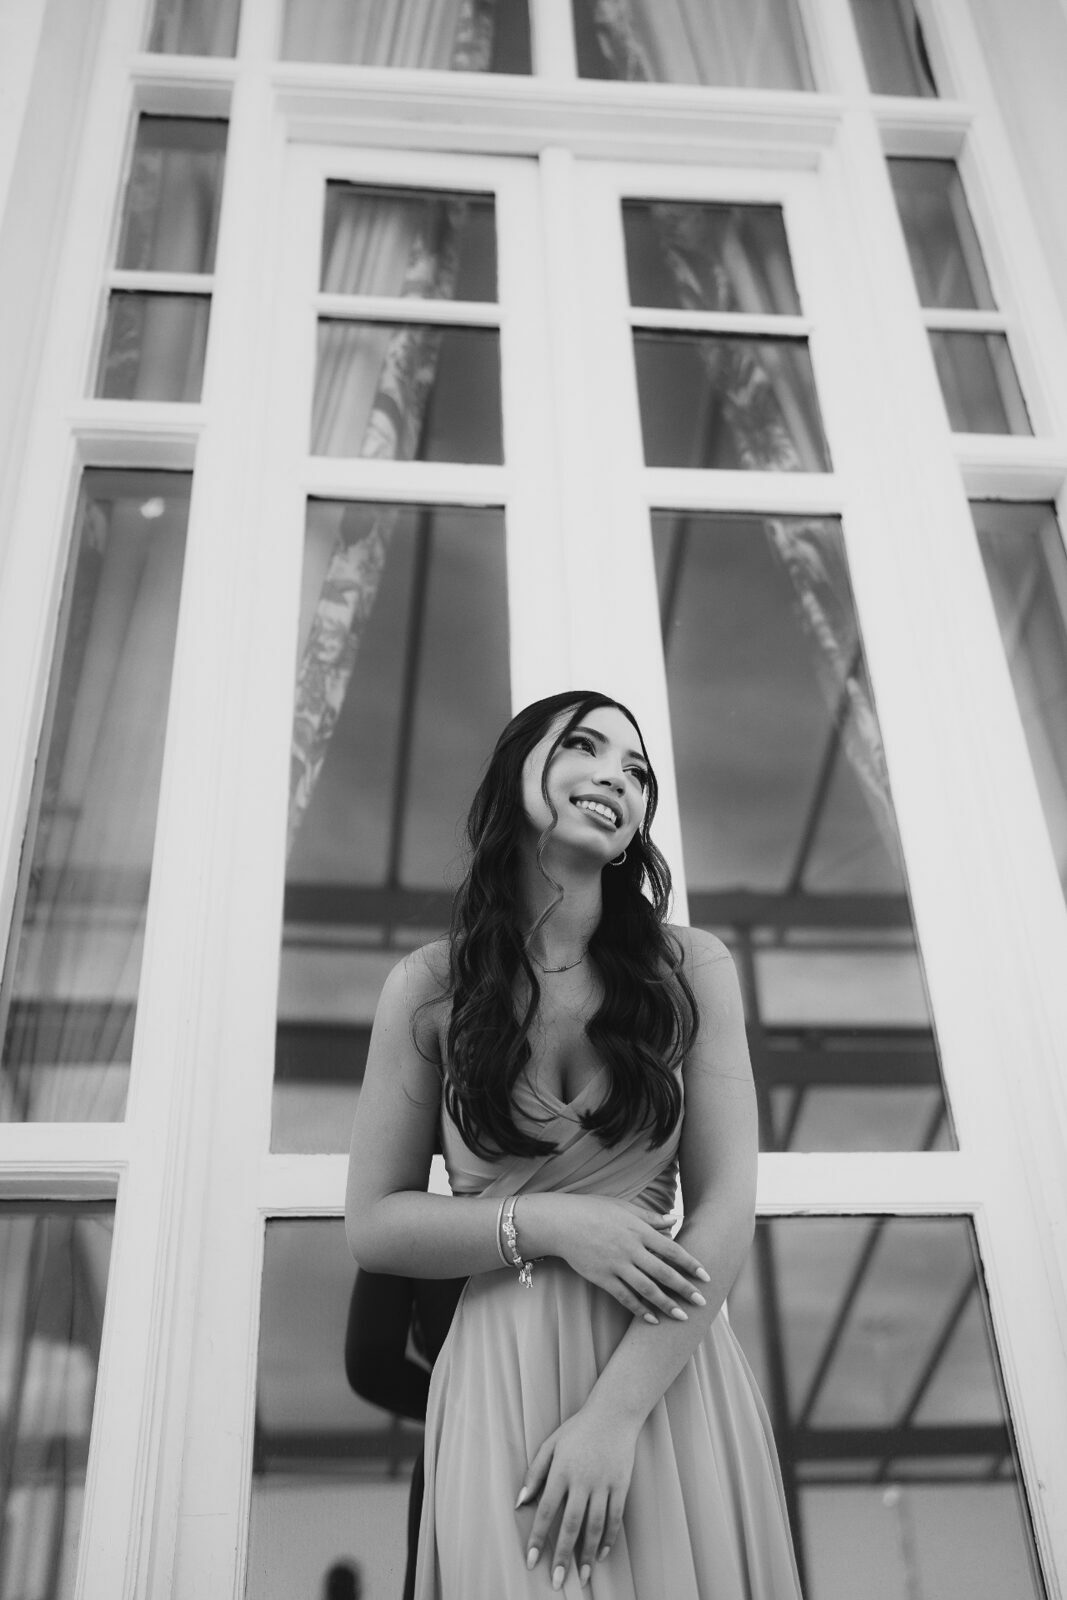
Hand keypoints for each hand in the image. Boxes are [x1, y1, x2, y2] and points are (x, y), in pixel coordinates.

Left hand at [516, 1410, 637, 1589]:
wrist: (614, 1413)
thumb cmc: (578, 1429)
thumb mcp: (550, 1444)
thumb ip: (534, 1473)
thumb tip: (519, 1502)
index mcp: (561, 1470)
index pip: (546, 1510)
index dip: (537, 1537)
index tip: (530, 1560)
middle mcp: (582, 1480)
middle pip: (571, 1524)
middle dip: (563, 1555)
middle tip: (557, 1581)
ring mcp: (603, 1483)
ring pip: (595, 1526)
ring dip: (588, 1554)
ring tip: (583, 1576)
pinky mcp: (621, 1485)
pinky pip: (615, 1517)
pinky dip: (610, 1538)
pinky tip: (603, 1554)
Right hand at [546, 1196, 709, 1322]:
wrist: (562, 1222)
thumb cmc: (594, 1210)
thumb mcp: (624, 1208)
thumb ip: (650, 1217)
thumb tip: (674, 1221)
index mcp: (639, 1230)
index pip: (672, 1249)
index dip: (690, 1264)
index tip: (706, 1276)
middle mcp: (631, 1249)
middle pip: (663, 1273)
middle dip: (685, 1289)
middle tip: (702, 1303)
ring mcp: (616, 1265)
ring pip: (647, 1289)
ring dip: (666, 1304)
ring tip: (682, 1317)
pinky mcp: (602, 1278)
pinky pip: (625, 1297)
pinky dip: (639, 1309)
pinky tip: (652, 1319)